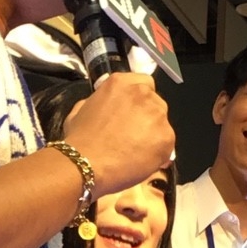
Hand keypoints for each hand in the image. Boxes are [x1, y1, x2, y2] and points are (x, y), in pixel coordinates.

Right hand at [63, 73, 174, 197]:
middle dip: (146, 118)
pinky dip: (158, 153)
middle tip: (132, 136)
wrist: (85, 164)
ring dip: (153, 135)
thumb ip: (97, 102)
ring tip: (134, 152)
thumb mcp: (79, 111)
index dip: (139, 100)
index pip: (143, 82)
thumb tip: (101, 107)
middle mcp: (142, 93)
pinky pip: (167, 144)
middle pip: (155, 103)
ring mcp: (156, 114)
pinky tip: (140, 161)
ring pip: (162, 124)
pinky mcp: (166, 136)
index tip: (134, 113)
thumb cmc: (79, 142)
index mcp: (121, 83)